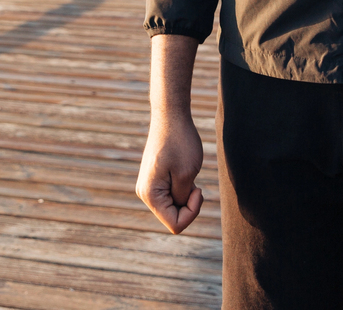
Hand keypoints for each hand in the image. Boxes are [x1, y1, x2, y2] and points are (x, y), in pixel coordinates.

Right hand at [135, 109, 204, 233]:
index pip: (175, 225)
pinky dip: (182, 189)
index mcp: (150, 195)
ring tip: (187, 174)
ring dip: (185, 195)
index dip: (192, 212)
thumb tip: (177, 208)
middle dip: (188, 204)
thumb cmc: (181, 142)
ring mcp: (148, 186)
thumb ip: (182, 199)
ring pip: (173, 207)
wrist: (170, 116)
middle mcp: (144, 194)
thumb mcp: (187, 175)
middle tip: (194, 182)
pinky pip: (171, 196)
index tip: (198, 190)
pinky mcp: (154, 179)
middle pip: (173, 217)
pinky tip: (183, 171)